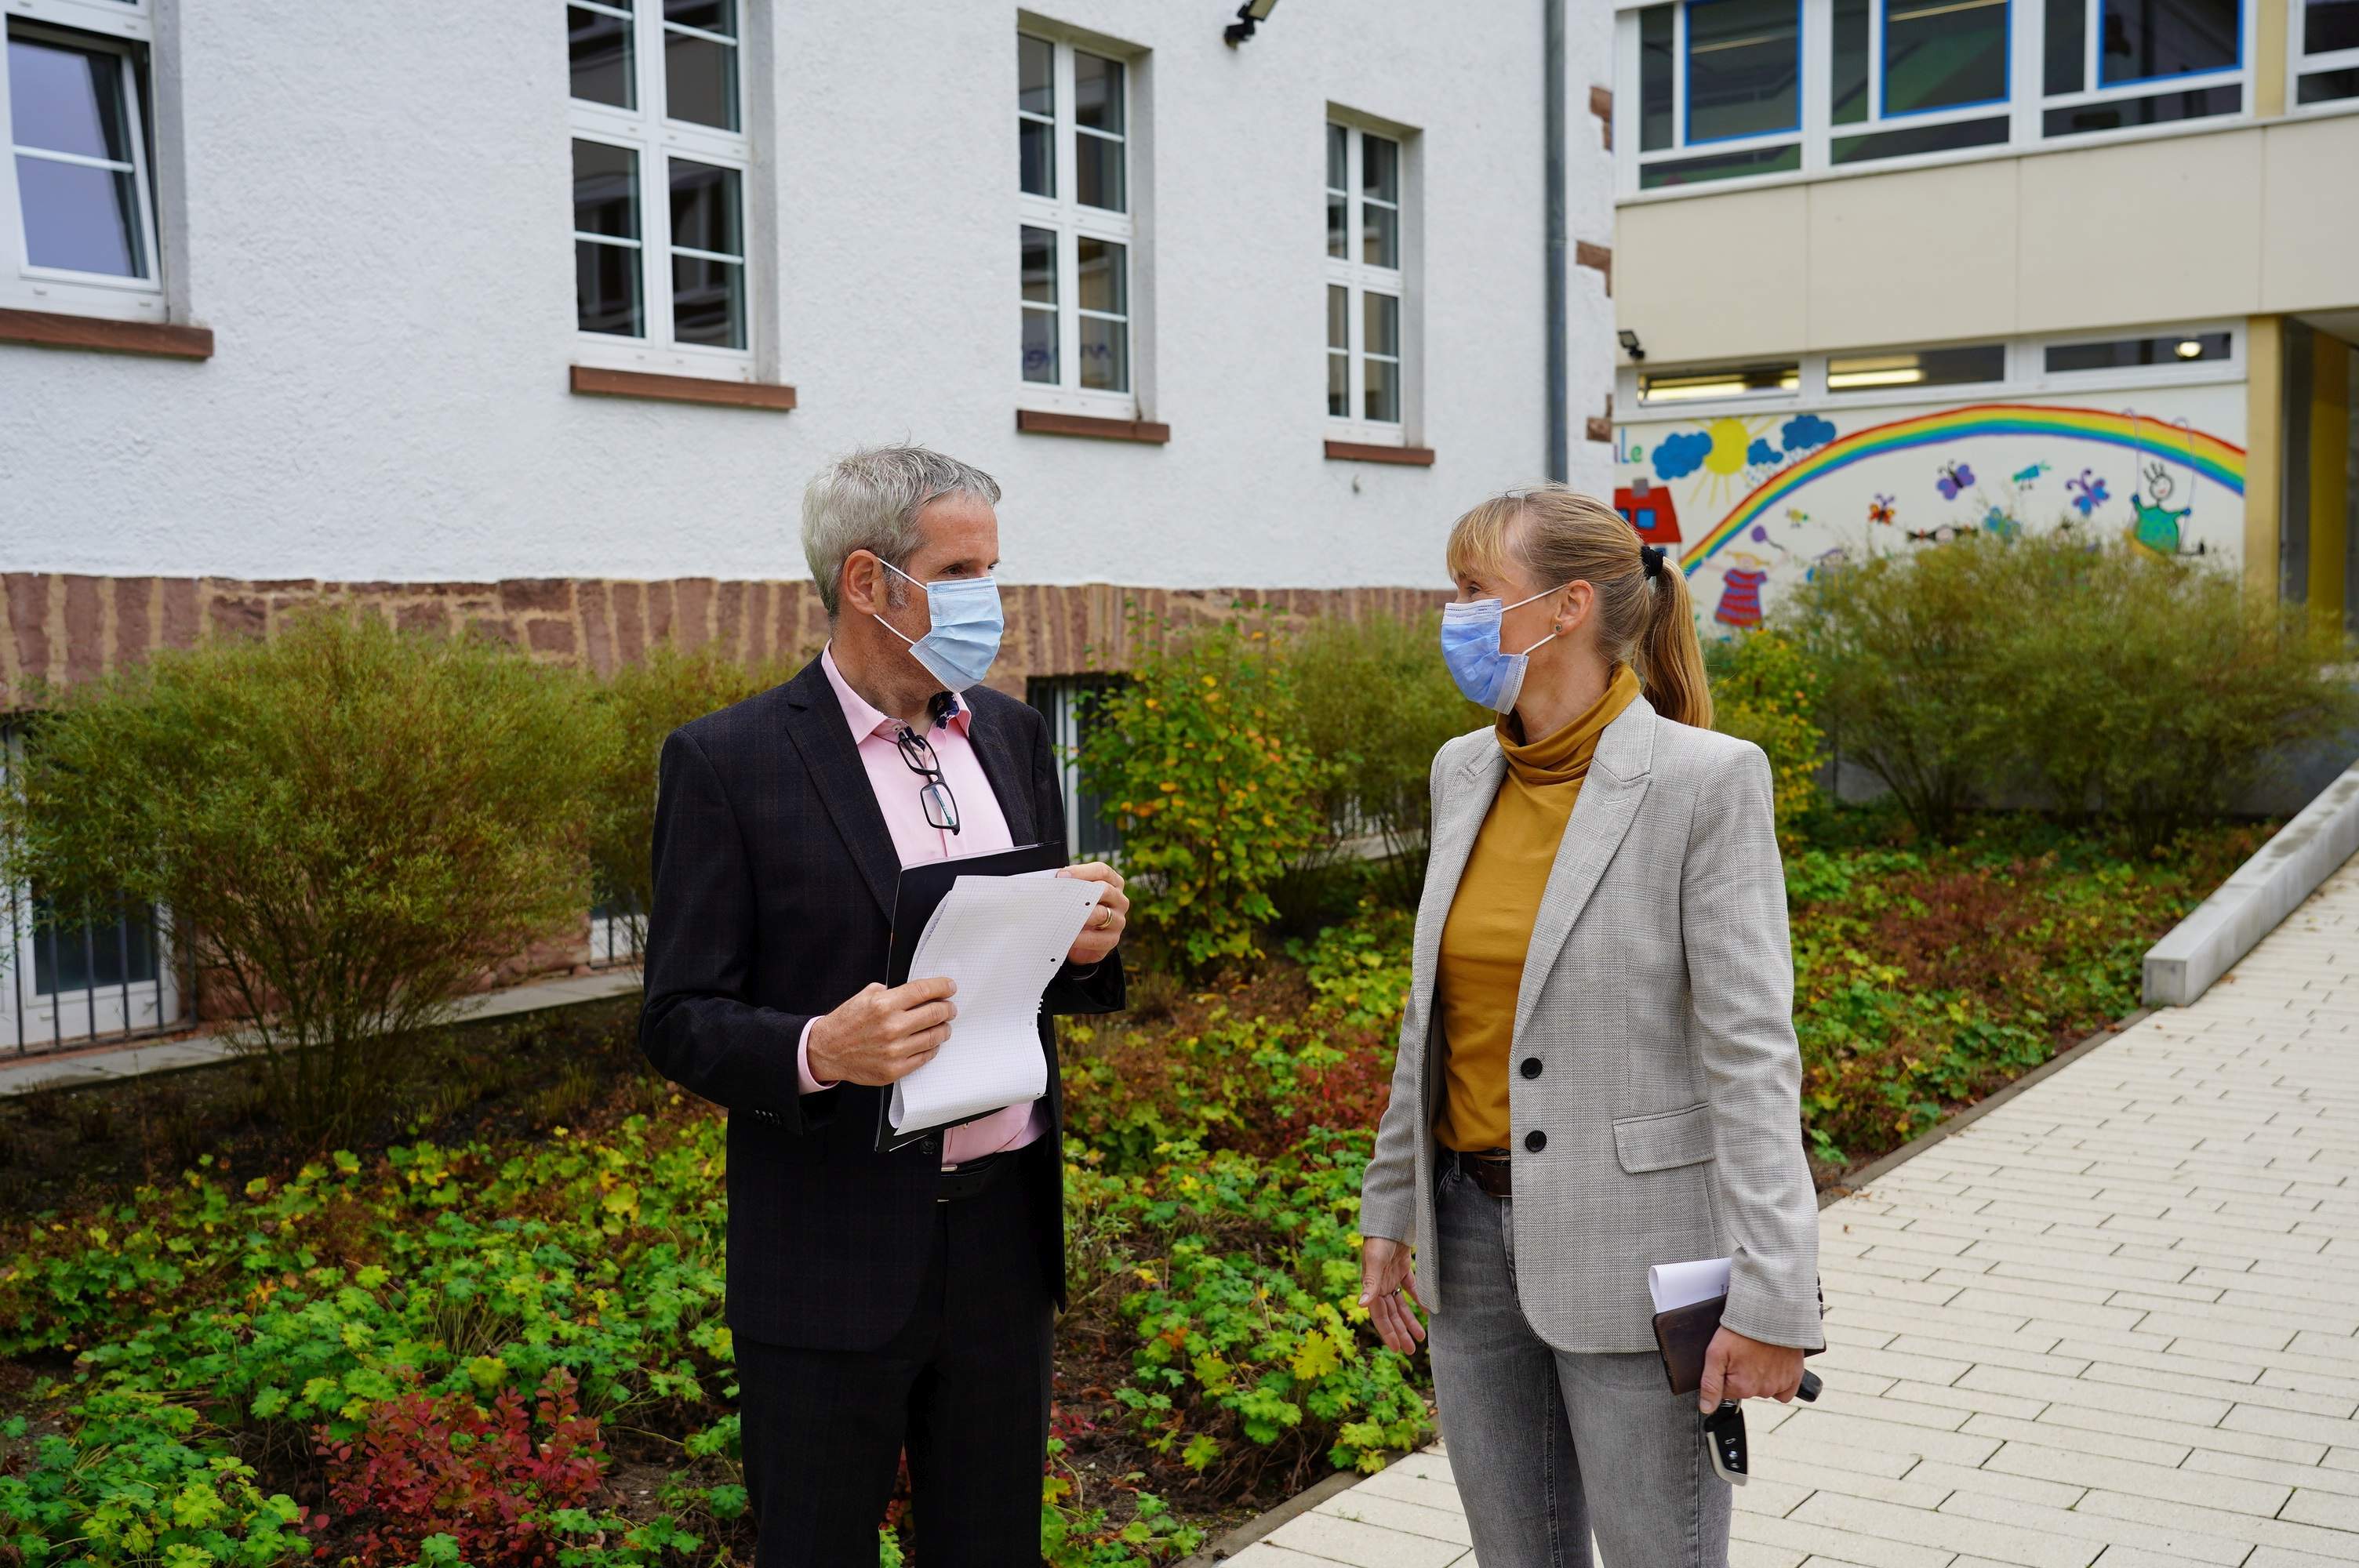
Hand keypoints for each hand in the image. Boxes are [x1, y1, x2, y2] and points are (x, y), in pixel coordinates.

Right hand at [806, 978, 957, 1086]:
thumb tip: (918, 992)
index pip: (924, 991)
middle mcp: (891, 1027)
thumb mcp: (864, 996)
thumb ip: (891, 991)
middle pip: (935, 1013)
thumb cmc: (846, 1023)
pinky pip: (925, 1056)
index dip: (942, 987)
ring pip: (934, 1036)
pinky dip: (932, 1047)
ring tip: (943, 1025)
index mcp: (884, 1004)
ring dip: (943, 1029)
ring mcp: (895, 1050)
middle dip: (947, 1008)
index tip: (950, 987)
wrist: (827, 1051)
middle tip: (949, 1008)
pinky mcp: (895, 1069)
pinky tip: (931, 1042)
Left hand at [1058, 862, 1127, 965]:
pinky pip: (1096, 938)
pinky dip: (1080, 938)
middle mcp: (1119, 900)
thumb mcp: (1076, 895)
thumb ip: (1069, 886)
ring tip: (1062, 917)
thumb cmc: (1077, 911)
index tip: (1061, 876)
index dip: (1081, 872)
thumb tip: (1055, 881)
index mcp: (1112, 883)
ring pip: (1101, 914)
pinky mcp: (1112, 940)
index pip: (1102, 871)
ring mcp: (1118, 920)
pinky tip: (1067, 937)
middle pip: (1104, 890)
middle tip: (1061, 896)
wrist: (1081, 941)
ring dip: (1079, 915)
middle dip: (1080, 891)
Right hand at [1357, 1236, 1424, 1353]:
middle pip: (1391, 1314)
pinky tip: (1427, 1310)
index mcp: (1371, 1287)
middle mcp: (1380, 1285)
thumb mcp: (1374, 1262)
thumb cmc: (1379, 1240)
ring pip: (1400, 1305)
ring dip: (1409, 1320)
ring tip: (1420, 1337)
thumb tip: (1361, 1305)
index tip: (1397, 1349)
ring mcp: (1391, 1278)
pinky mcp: (1401, 1269)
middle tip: (1411, 1350)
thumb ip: (1369, 1284)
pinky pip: (1411, 1289)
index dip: (1388, 1333)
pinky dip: (1418, 1299)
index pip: (1379, 1316)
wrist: (1390, 1219)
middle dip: (1400, 1332)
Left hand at [1697, 1326, 1804, 1411]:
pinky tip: (1774, 1365)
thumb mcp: (1716, 1353)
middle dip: (1742, 1373)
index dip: (1725, 1372)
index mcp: (1742, 1387)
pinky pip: (1785, 1391)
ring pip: (1764, 1388)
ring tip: (1759, 1354)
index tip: (1729, 1357)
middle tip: (1744, 1352)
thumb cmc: (1741, 1331)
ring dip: (1760, 1375)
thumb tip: (1707, 1408)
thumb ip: (1710, 1383)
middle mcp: (1763, 1390)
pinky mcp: (1795, 1377)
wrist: (1770, 1314)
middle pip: (1746, 1388)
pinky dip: (1779, 1381)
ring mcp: (1780, 1384)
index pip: (1727, 1390)